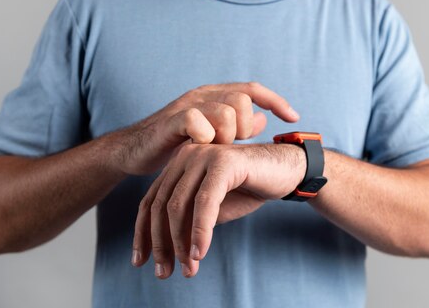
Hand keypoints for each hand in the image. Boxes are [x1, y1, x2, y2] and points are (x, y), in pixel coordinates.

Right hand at [105, 82, 299, 175]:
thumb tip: (261, 119)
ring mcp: (187, 105)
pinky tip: (201, 148)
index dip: (276, 101)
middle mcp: (203, 95)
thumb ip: (236, 127)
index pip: (253, 89)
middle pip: (242, 99)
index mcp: (215, 96)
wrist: (135, 152)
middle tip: (232, 145)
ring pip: (224, 110)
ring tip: (215, 150)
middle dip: (244, 126)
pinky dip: (205, 136)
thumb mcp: (213, 136)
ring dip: (226, 135)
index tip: (294, 118)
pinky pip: (196, 120)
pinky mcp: (171, 121)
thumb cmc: (176, 145)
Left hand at [131, 142, 304, 278]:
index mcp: (178, 164)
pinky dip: (200, 230)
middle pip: (160, 205)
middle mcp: (186, 155)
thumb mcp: (212, 211)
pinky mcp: (223, 162)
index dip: (143, 234)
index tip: (141, 262)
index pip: (151, 201)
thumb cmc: (249, 189)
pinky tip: (200, 252)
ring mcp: (203, 155)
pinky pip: (205, 202)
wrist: (287, 171)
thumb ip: (187, 223)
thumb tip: (165, 252)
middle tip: (164, 272)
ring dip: (181, 242)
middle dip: (160, 243)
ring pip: (179, 205)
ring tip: (188, 269)